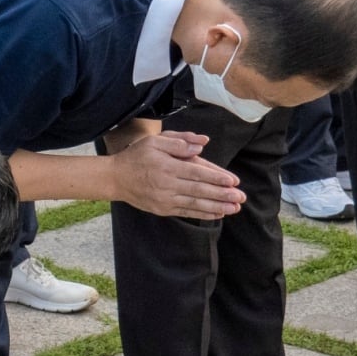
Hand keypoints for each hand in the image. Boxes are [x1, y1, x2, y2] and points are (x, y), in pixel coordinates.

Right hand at [109, 130, 243, 219]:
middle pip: (200, 190)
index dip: (216, 177)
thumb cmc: (137, 156)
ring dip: (217, 206)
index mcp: (167, 166)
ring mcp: (165, 199)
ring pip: (195, 204)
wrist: (115, 178)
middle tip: (241, 197)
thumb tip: (202, 144)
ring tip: (235, 208)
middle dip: (222, 194)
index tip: (233, 181)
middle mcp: (167, 184)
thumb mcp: (154, 141)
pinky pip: (187, 212)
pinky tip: (218, 213)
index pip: (197, 172)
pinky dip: (203, 214)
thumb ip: (179, 142)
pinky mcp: (162, 209)